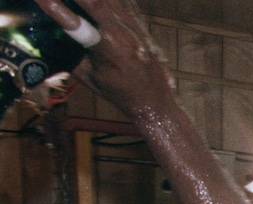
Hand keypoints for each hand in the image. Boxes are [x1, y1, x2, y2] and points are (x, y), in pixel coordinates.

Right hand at [35, 0, 174, 118]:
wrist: (155, 99)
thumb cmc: (120, 92)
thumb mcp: (89, 78)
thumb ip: (69, 54)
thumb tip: (50, 36)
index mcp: (107, 50)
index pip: (76, 25)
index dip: (56, 9)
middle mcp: (122, 34)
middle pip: (93, 2)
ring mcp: (133, 25)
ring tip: (79, 2)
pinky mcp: (139, 21)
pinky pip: (120, 0)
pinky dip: (107, 0)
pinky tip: (93, 1)